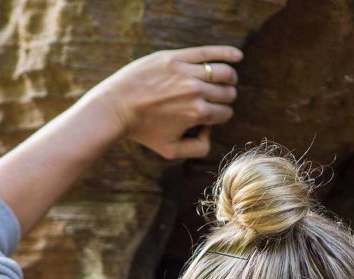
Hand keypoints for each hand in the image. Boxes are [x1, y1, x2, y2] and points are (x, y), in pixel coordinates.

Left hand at [87, 45, 242, 159]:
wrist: (115, 107)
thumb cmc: (143, 130)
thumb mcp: (171, 151)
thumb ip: (199, 149)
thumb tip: (211, 130)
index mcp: (198, 114)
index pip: (225, 112)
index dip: (219, 115)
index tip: (208, 115)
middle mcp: (196, 92)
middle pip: (228, 93)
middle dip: (225, 98)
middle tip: (214, 98)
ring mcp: (186, 72)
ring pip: (224, 73)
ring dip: (228, 78)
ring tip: (223, 80)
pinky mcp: (176, 57)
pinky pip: (208, 52)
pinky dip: (227, 53)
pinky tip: (237, 55)